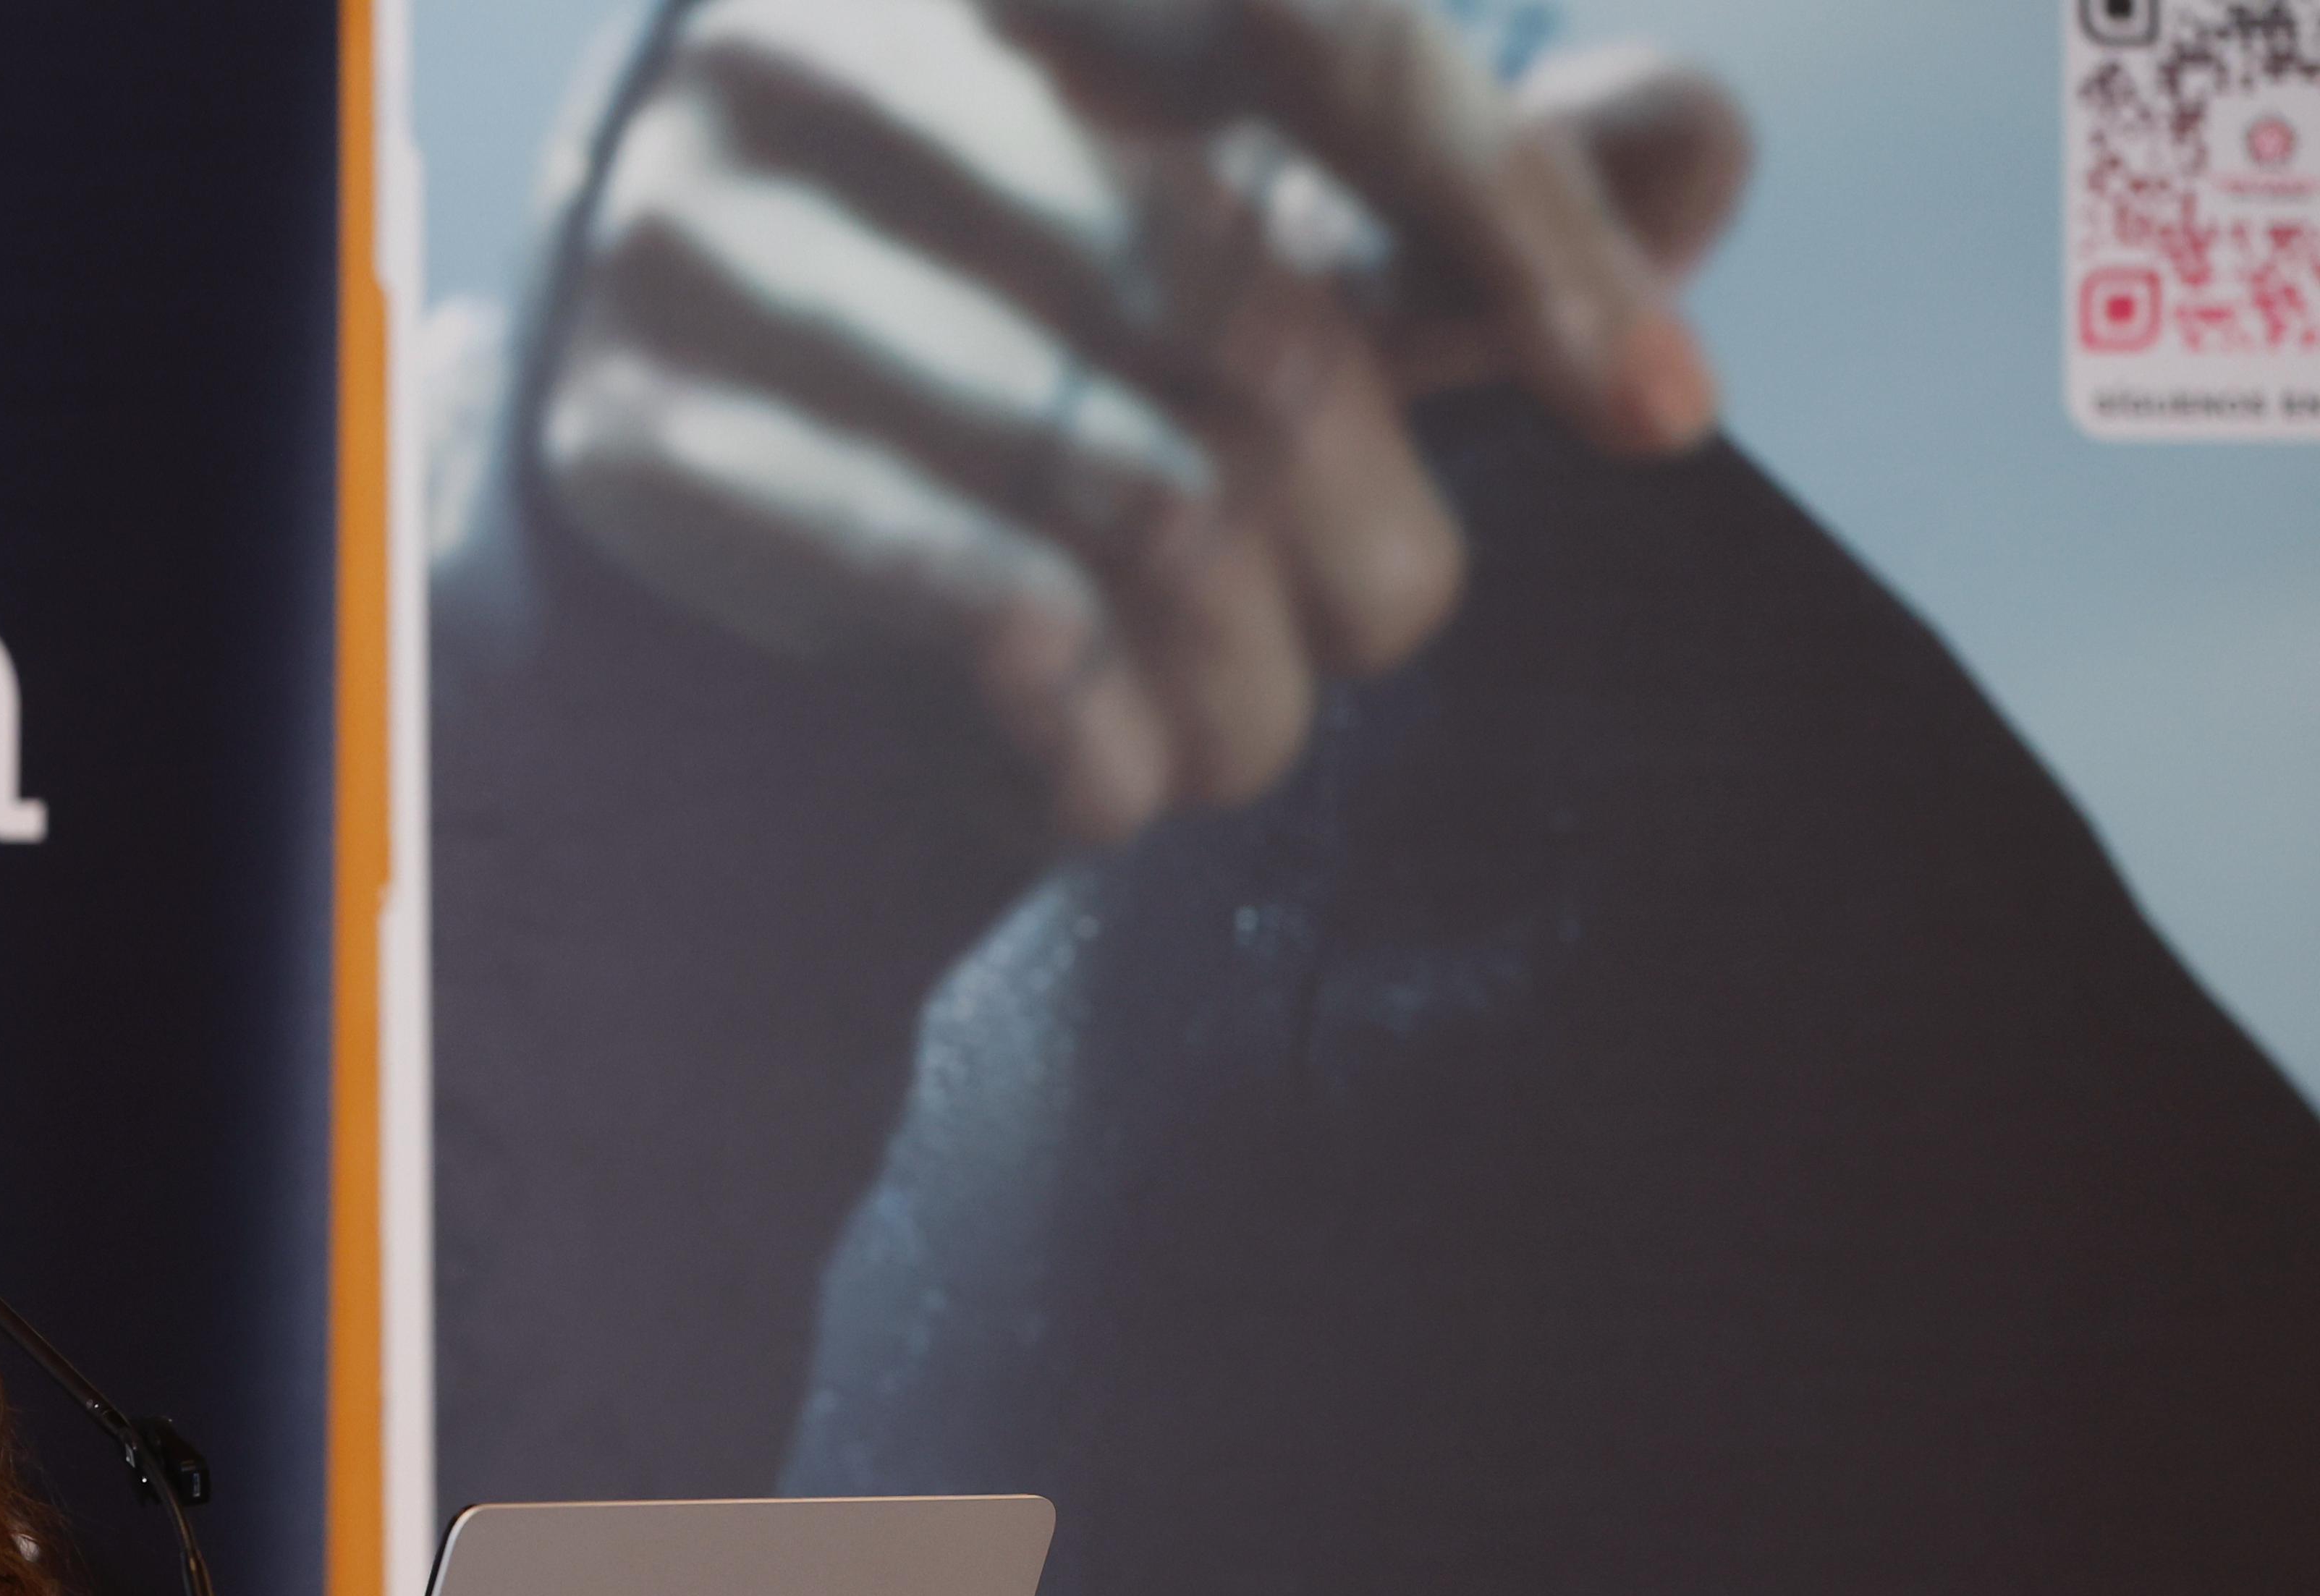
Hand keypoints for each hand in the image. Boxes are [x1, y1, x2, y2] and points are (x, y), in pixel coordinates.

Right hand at [536, 0, 1751, 840]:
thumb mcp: (1244, 206)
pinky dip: (1104, 751)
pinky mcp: (637, 441)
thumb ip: (1453, 172)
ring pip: (1129, 502)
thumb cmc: (1016, 300)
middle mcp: (833, 44)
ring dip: (1249, 688)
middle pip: (1247, 321)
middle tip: (1388, 620)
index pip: (1322, 23)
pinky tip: (1114, 780)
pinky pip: (982, 623)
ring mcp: (707, 240)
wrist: (689, 416)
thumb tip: (1700, 145)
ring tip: (1250, 730)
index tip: (1660, 414)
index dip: (1515, 226)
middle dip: (1378, 537)